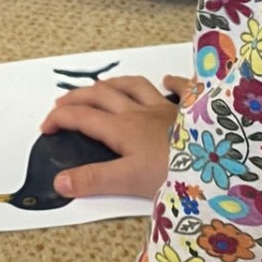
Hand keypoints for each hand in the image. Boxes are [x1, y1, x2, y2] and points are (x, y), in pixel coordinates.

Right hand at [39, 75, 190, 200]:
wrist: (217, 162)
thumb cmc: (173, 172)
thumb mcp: (129, 181)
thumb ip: (94, 180)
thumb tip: (59, 181)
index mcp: (122, 128)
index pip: (82, 117)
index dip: (60, 119)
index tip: (45, 128)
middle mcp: (140, 112)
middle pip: (102, 95)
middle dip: (78, 97)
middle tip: (62, 105)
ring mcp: (166, 108)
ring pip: (134, 86)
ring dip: (114, 84)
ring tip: (102, 87)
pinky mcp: (191, 110)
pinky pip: (180, 89)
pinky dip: (172, 82)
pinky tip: (168, 80)